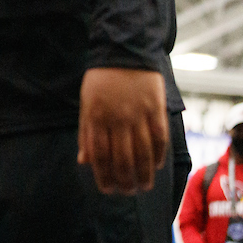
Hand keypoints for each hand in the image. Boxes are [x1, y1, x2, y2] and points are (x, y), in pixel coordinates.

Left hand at [77, 67, 166, 194]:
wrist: (124, 50)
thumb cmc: (101, 80)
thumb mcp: (86, 102)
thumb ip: (86, 133)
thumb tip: (84, 161)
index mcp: (95, 116)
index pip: (99, 154)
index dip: (103, 175)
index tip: (107, 189)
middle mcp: (117, 117)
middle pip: (122, 158)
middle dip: (124, 180)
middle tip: (127, 192)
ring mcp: (137, 113)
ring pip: (142, 152)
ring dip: (143, 174)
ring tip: (143, 187)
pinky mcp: (155, 108)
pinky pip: (159, 138)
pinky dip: (158, 155)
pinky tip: (155, 167)